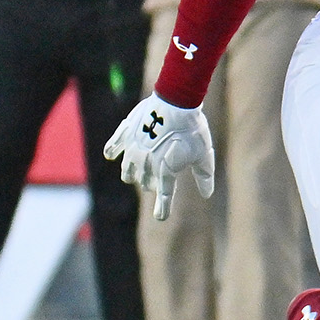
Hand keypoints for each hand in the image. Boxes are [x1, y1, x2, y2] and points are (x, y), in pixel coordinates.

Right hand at [103, 93, 214, 220]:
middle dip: (151, 184)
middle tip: (157, 183)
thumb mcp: (204, 155)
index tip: (161, 217)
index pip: (164, 196)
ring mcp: (133, 149)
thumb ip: (204, 176)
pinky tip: (111, 155)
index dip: (162, 209)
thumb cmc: (194, 129)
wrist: (176, 102)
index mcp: (166, 172)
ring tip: (134, 175)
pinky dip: (112, 152)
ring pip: (127, 170)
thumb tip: (207, 194)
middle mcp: (146, 165)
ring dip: (132, 175)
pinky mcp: (126, 134)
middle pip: (145, 182)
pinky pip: (113, 147)